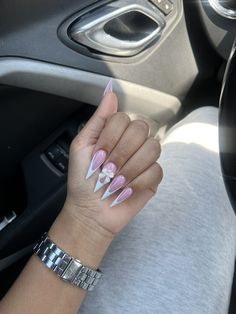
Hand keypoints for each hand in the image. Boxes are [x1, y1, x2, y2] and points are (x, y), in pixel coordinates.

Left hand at [64, 88, 162, 237]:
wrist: (90, 211)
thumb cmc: (83, 180)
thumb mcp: (82, 146)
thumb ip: (98, 120)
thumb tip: (110, 92)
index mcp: (115, 133)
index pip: (124, 118)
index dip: (111, 137)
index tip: (98, 155)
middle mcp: (132, 142)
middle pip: (141, 129)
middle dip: (121, 152)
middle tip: (107, 169)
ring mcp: (145, 159)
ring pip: (153, 147)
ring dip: (130, 168)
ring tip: (116, 181)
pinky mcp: (153, 177)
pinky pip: (157, 170)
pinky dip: (138, 182)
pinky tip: (126, 189)